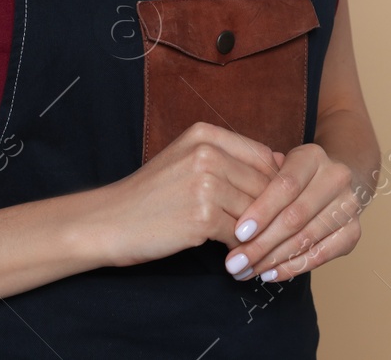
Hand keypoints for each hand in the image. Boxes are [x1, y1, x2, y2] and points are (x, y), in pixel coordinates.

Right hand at [96, 122, 283, 266]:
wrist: (109, 221)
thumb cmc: (151, 194)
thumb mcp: (187, 160)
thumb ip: (229, 159)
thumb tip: (281, 164)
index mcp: (205, 134)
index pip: (263, 156)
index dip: (273, 184)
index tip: (271, 205)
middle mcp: (207, 153)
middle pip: (264, 183)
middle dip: (270, 212)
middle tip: (271, 233)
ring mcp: (204, 183)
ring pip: (256, 211)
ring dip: (259, 233)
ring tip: (257, 247)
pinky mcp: (201, 216)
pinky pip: (241, 234)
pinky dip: (243, 249)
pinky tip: (236, 257)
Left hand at [220, 143, 364, 283]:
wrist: (331, 183)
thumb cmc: (291, 178)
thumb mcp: (274, 168)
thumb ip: (256, 184)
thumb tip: (228, 214)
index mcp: (313, 156)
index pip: (286, 185)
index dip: (261, 211)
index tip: (238, 233)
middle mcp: (336, 177)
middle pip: (295, 216)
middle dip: (261, 243)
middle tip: (235, 263)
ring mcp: (349, 205)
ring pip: (306, 238)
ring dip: (273, 260)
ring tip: (247, 271)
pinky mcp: (353, 231)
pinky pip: (322, 256)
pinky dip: (293, 267)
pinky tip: (270, 274)